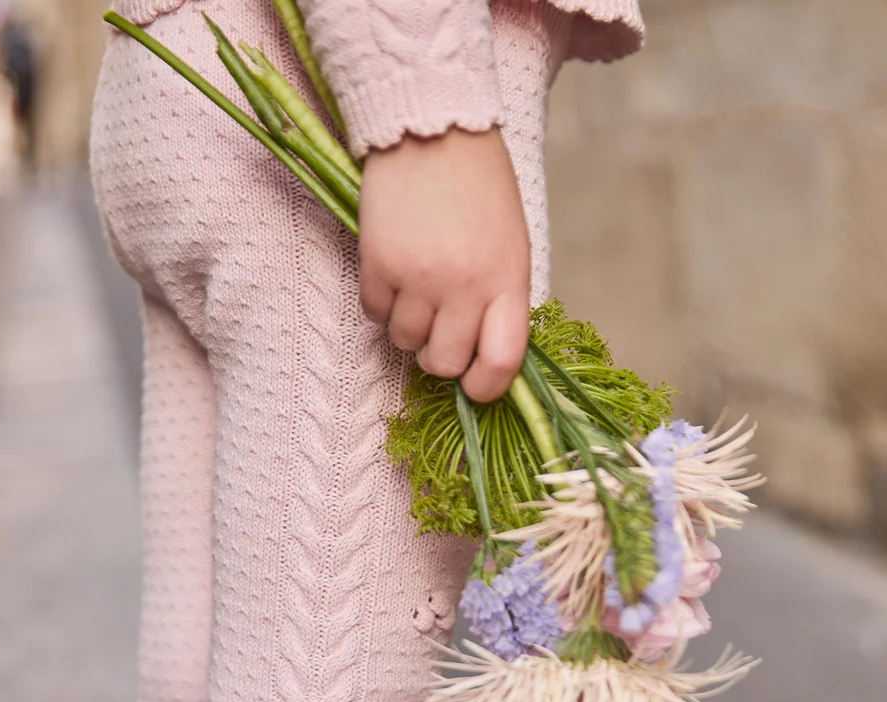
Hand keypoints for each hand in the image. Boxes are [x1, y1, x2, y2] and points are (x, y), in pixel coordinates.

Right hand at [359, 127, 529, 402]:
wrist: (434, 129)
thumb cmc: (481, 188)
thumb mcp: (511, 246)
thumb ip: (501, 300)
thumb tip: (482, 353)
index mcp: (507, 280)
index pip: (502, 361)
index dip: (487, 387)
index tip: (476, 387)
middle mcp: (463, 285)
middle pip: (445, 364)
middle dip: (441, 357)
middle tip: (440, 330)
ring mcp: (417, 277)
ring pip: (405, 343)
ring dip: (409, 328)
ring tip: (417, 291)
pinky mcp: (377, 264)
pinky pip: (375, 314)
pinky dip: (383, 304)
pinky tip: (394, 272)